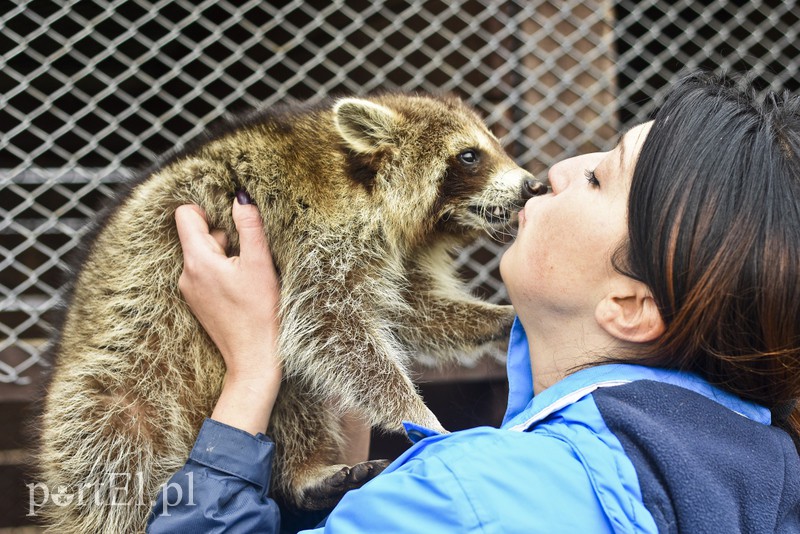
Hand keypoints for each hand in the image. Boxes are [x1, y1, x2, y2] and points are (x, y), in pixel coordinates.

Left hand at [175, 195, 281, 434]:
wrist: (253, 358)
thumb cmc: (259, 312)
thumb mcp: (260, 263)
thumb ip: (250, 226)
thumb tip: (240, 197)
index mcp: (198, 260)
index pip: (186, 214)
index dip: (208, 210)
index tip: (231, 222)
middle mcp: (186, 273)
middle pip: (199, 235)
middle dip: (224, 237)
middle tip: (248, 257)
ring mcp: (189, 290)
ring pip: (204, 255)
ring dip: (225, 256)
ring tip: (248, 276)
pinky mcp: (198, 302)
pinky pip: (205, 274)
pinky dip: (222, 273)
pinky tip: (241, 290)